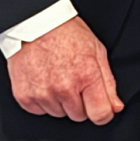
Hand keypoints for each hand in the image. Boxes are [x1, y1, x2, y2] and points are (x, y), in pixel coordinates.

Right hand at [7, 16, 122, 123]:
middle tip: (74, 82)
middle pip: (79, 116)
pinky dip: (42, 100)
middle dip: (80, 103)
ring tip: (58, 78)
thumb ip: (108, 83)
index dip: (103, 113)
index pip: (100, 114)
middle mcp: (63, 88)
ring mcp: (42, 94)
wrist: (36, 23)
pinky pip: (39, 111)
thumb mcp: (97, 52)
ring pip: (58, 114)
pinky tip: (44, 81)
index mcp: (86, 76)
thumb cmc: (67, 33)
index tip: (101, 109)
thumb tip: (115, 107)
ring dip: (60, 102)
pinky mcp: (24, 96)